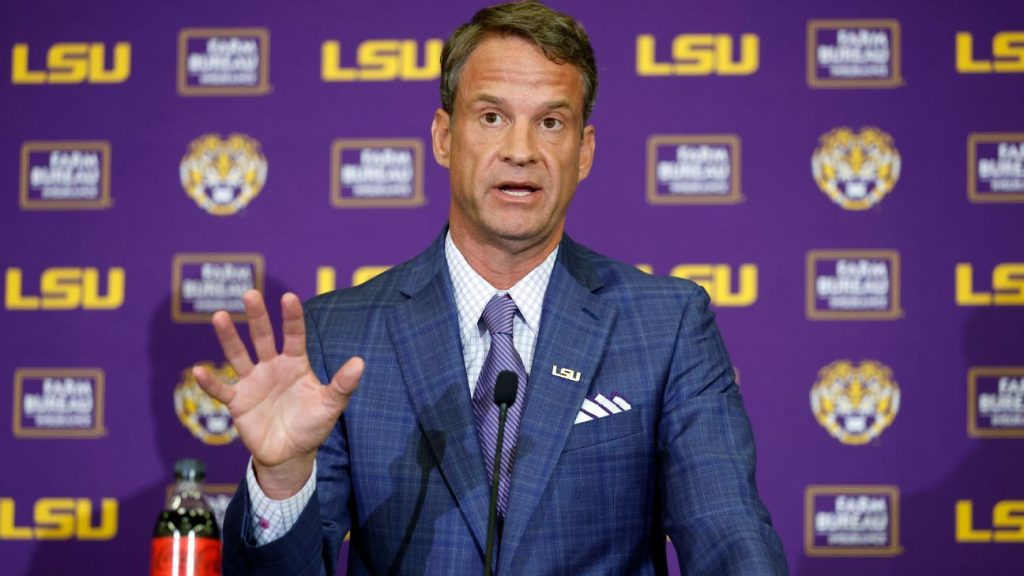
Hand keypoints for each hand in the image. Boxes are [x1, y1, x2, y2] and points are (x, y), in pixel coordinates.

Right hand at [193, 290, 362, 497]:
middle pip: (263, 337)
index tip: (289, 297)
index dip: (292, 318)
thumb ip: (343, 384)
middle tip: (250, 293)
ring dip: (229, 337)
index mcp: (295, 364)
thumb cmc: (312, 425)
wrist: (291, 454)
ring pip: (238, 355)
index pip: (293, 336)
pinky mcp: (238, 402)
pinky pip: (221, 390)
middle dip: (257, 316)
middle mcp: (271, 367)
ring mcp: (252, 382)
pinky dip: (210, 382)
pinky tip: (197, 370)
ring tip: (220, 316)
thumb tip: (360, 362)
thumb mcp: (331, 405)